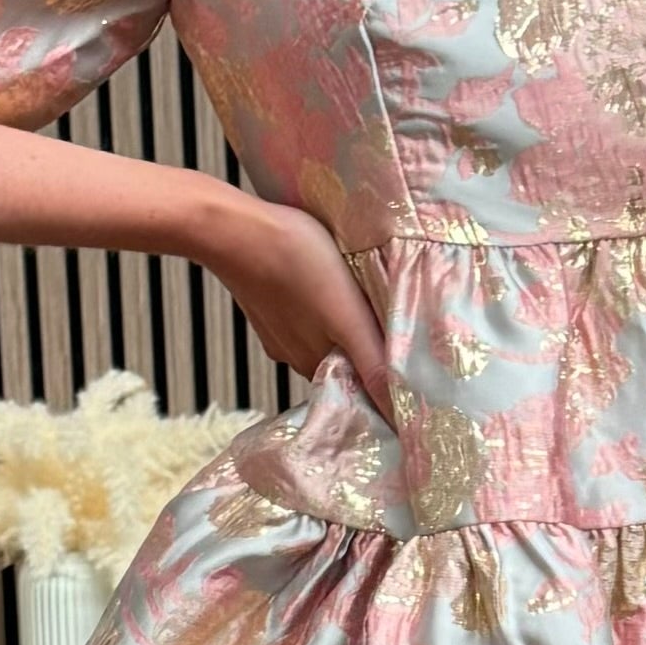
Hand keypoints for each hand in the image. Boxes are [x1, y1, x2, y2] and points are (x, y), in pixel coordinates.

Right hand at [179, 181, 395, 425]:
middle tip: (401, 334)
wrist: (234, 228)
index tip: (411, 377)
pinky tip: (330, 289)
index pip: (360, 389)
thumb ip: (373, 364)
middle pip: (344, 365)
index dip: (386, 385)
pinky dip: (321, 311)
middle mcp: (297, 356)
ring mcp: (280, 329)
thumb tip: (397, 416)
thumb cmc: (296, 261)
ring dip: (347, 332)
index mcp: (317, 365)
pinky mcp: (270, 303)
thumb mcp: (347, 317)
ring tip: (370, 309)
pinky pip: (304, 317)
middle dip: (370, 356)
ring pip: (324, 340)